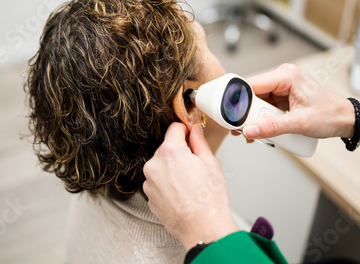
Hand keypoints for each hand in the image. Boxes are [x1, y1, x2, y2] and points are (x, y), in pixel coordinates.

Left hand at [143, 123, 237, 250]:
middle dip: (179, 153)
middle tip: (195, 166)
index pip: (174, 129)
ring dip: (172, 170)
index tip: (189, 134)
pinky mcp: (149, 197)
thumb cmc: (209, 200)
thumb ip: (199, 143)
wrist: (203, 229)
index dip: (185, 130)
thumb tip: (195, 131)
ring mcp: (149, 182)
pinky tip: (182, 194)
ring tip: (189, 184)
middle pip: (166, 149)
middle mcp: (154, 165)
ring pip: (161, 167)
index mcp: (170, 152)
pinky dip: (167, 185)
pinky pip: (158, 183)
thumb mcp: (211, 164)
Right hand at [242, 64, 354, 139]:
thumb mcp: (300, 123)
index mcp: (286, 76)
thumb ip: (272, 127)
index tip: (231, 116)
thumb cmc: (331, 115)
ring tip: (252, 132)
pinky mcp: (281, 96)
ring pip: (255, 101)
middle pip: (251, 94)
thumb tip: (249, 129)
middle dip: (246, 113)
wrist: (345, 120)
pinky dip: (260, 118)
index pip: (252, 84)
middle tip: (242, 129)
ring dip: (253, 117)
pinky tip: (260, 129)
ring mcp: (281, 87)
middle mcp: (282, 78)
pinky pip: (263, 106)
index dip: (239, 100)